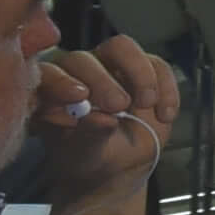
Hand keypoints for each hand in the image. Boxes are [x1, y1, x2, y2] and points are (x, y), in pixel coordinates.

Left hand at [26, 36, 178, 203]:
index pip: (49, 73)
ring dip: (138, 73)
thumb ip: (89, 135)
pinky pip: (156, 64)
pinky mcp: (143, 69)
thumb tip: (103, 118)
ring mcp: (110, 66)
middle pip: (85, 59)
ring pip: (122, 48)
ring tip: (147, 104)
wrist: (118, 166)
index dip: (61, 80)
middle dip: (103, 81)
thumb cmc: (89, 157)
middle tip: (118, 106)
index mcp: (51, 90)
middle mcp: (77, 72)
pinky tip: (164, 115)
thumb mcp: (85, 154)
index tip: (79, 97)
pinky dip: (165, 87)